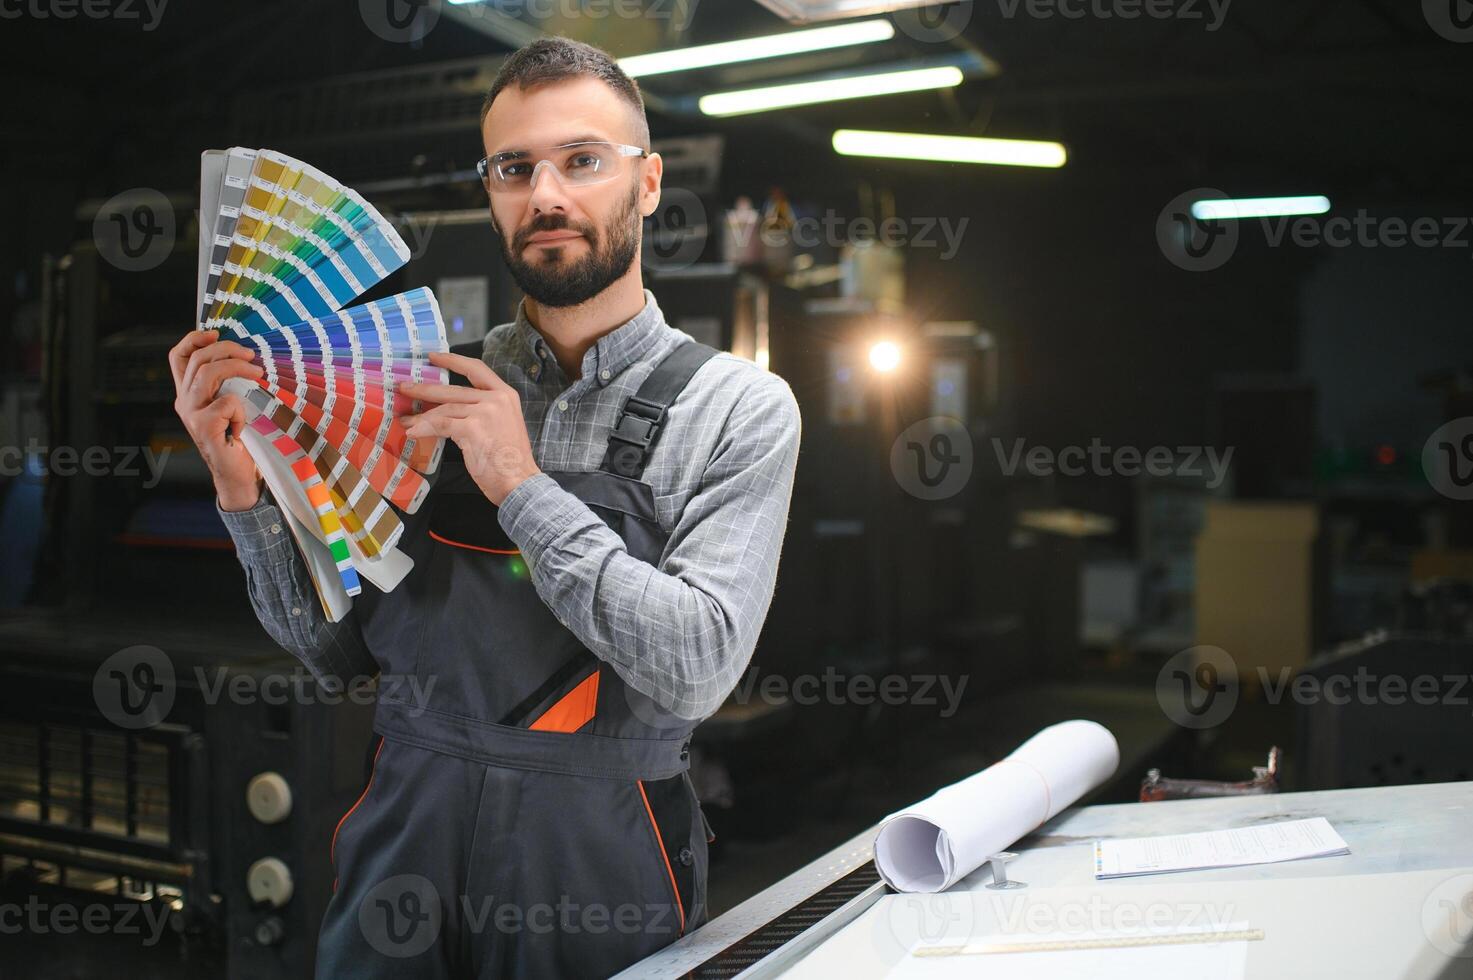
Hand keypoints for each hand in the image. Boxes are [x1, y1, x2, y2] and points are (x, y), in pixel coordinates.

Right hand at [169, 329, 265, 510]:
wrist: (238, 475)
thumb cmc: (240, 438)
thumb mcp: (232, 404)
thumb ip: (229, 383)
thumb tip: (246, 354)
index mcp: (188, 392)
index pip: (178, 356)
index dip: (193, 339)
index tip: (215, 332)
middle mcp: (184, 401)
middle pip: (198, 359)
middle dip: (228, 349)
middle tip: (252, 357)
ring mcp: (191, 414)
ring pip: (208, 374)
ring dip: (238, 368)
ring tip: (258, 374)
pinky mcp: (203, 427)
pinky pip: (227, 402)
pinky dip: (242, 409)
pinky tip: (243, 425)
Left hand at [398, 352, 540, 505]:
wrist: (519, 481)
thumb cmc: (509, 460)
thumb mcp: (501, 425)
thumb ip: (481, 412)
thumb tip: (447, 410)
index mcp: (505, 395)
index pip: (476, 369)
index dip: (453, 361)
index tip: (434, 357)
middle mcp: (496, 399)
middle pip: (453, 389)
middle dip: (426, 389)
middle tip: (405, 388)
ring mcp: (485, 413)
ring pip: (445, 408)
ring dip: (421, 415)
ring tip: (406, 420)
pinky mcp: (472, 428)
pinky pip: (441, 425)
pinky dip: (424, 428)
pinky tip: (413, 433)